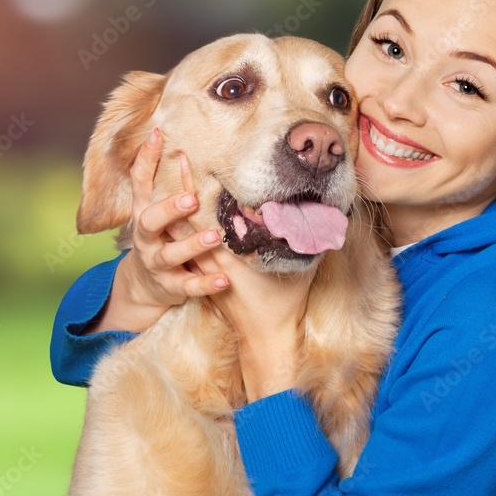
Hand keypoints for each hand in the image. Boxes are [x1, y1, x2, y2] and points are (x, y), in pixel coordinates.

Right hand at [85, 129, 230, 334]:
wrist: (143, 286)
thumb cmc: (159, 237)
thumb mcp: (158, 211)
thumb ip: (168, 185)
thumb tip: (181, 148)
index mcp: (143, 212)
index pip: (140, 182)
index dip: (145, 158)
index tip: (157, 134)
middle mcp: (146, 237)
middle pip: (149, 221)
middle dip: (169, 209)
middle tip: (190, 199)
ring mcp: (156, 263)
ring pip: (170, 254)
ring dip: (192, 245)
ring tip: (214, 236)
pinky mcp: (170, 286)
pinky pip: (189, 286)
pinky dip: (206, 284)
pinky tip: (224, 280)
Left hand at [176, 169, 312, 401]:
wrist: (265, 338)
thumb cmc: (284, 301)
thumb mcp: (300, 267)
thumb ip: (308, 237)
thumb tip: (329, 212)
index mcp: (231, 252)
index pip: (205, 213)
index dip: (195, 187)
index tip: (191, 160)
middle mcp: (212, 257)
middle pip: (186, 218)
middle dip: (179, 188)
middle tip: (173, 158)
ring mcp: (205, 268)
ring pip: (182, 233)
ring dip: (175, 207)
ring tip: (167, 179)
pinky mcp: (204, 276)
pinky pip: (187, 247)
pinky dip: (180, 228)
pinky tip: (178, 211)